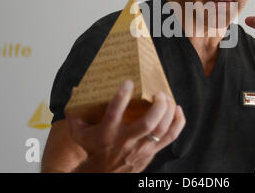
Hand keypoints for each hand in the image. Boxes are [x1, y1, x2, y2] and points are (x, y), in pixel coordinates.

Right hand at [66, 80, 185, 171]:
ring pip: (162, 130)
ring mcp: (141, 147)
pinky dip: (178, 122)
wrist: (103, 173)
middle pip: (148, 123)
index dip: (122, 96)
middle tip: (158, 92)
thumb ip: (75, 111)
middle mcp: (126, 140)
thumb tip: (76, 89)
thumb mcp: (78, 131)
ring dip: (168, 111)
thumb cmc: (93, 148)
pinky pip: (171, 137)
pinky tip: (177, 109)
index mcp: (107, 132)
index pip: (115, 112)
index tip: (129, 81)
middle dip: (157, 106)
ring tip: (166, 97)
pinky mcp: (152, 151)